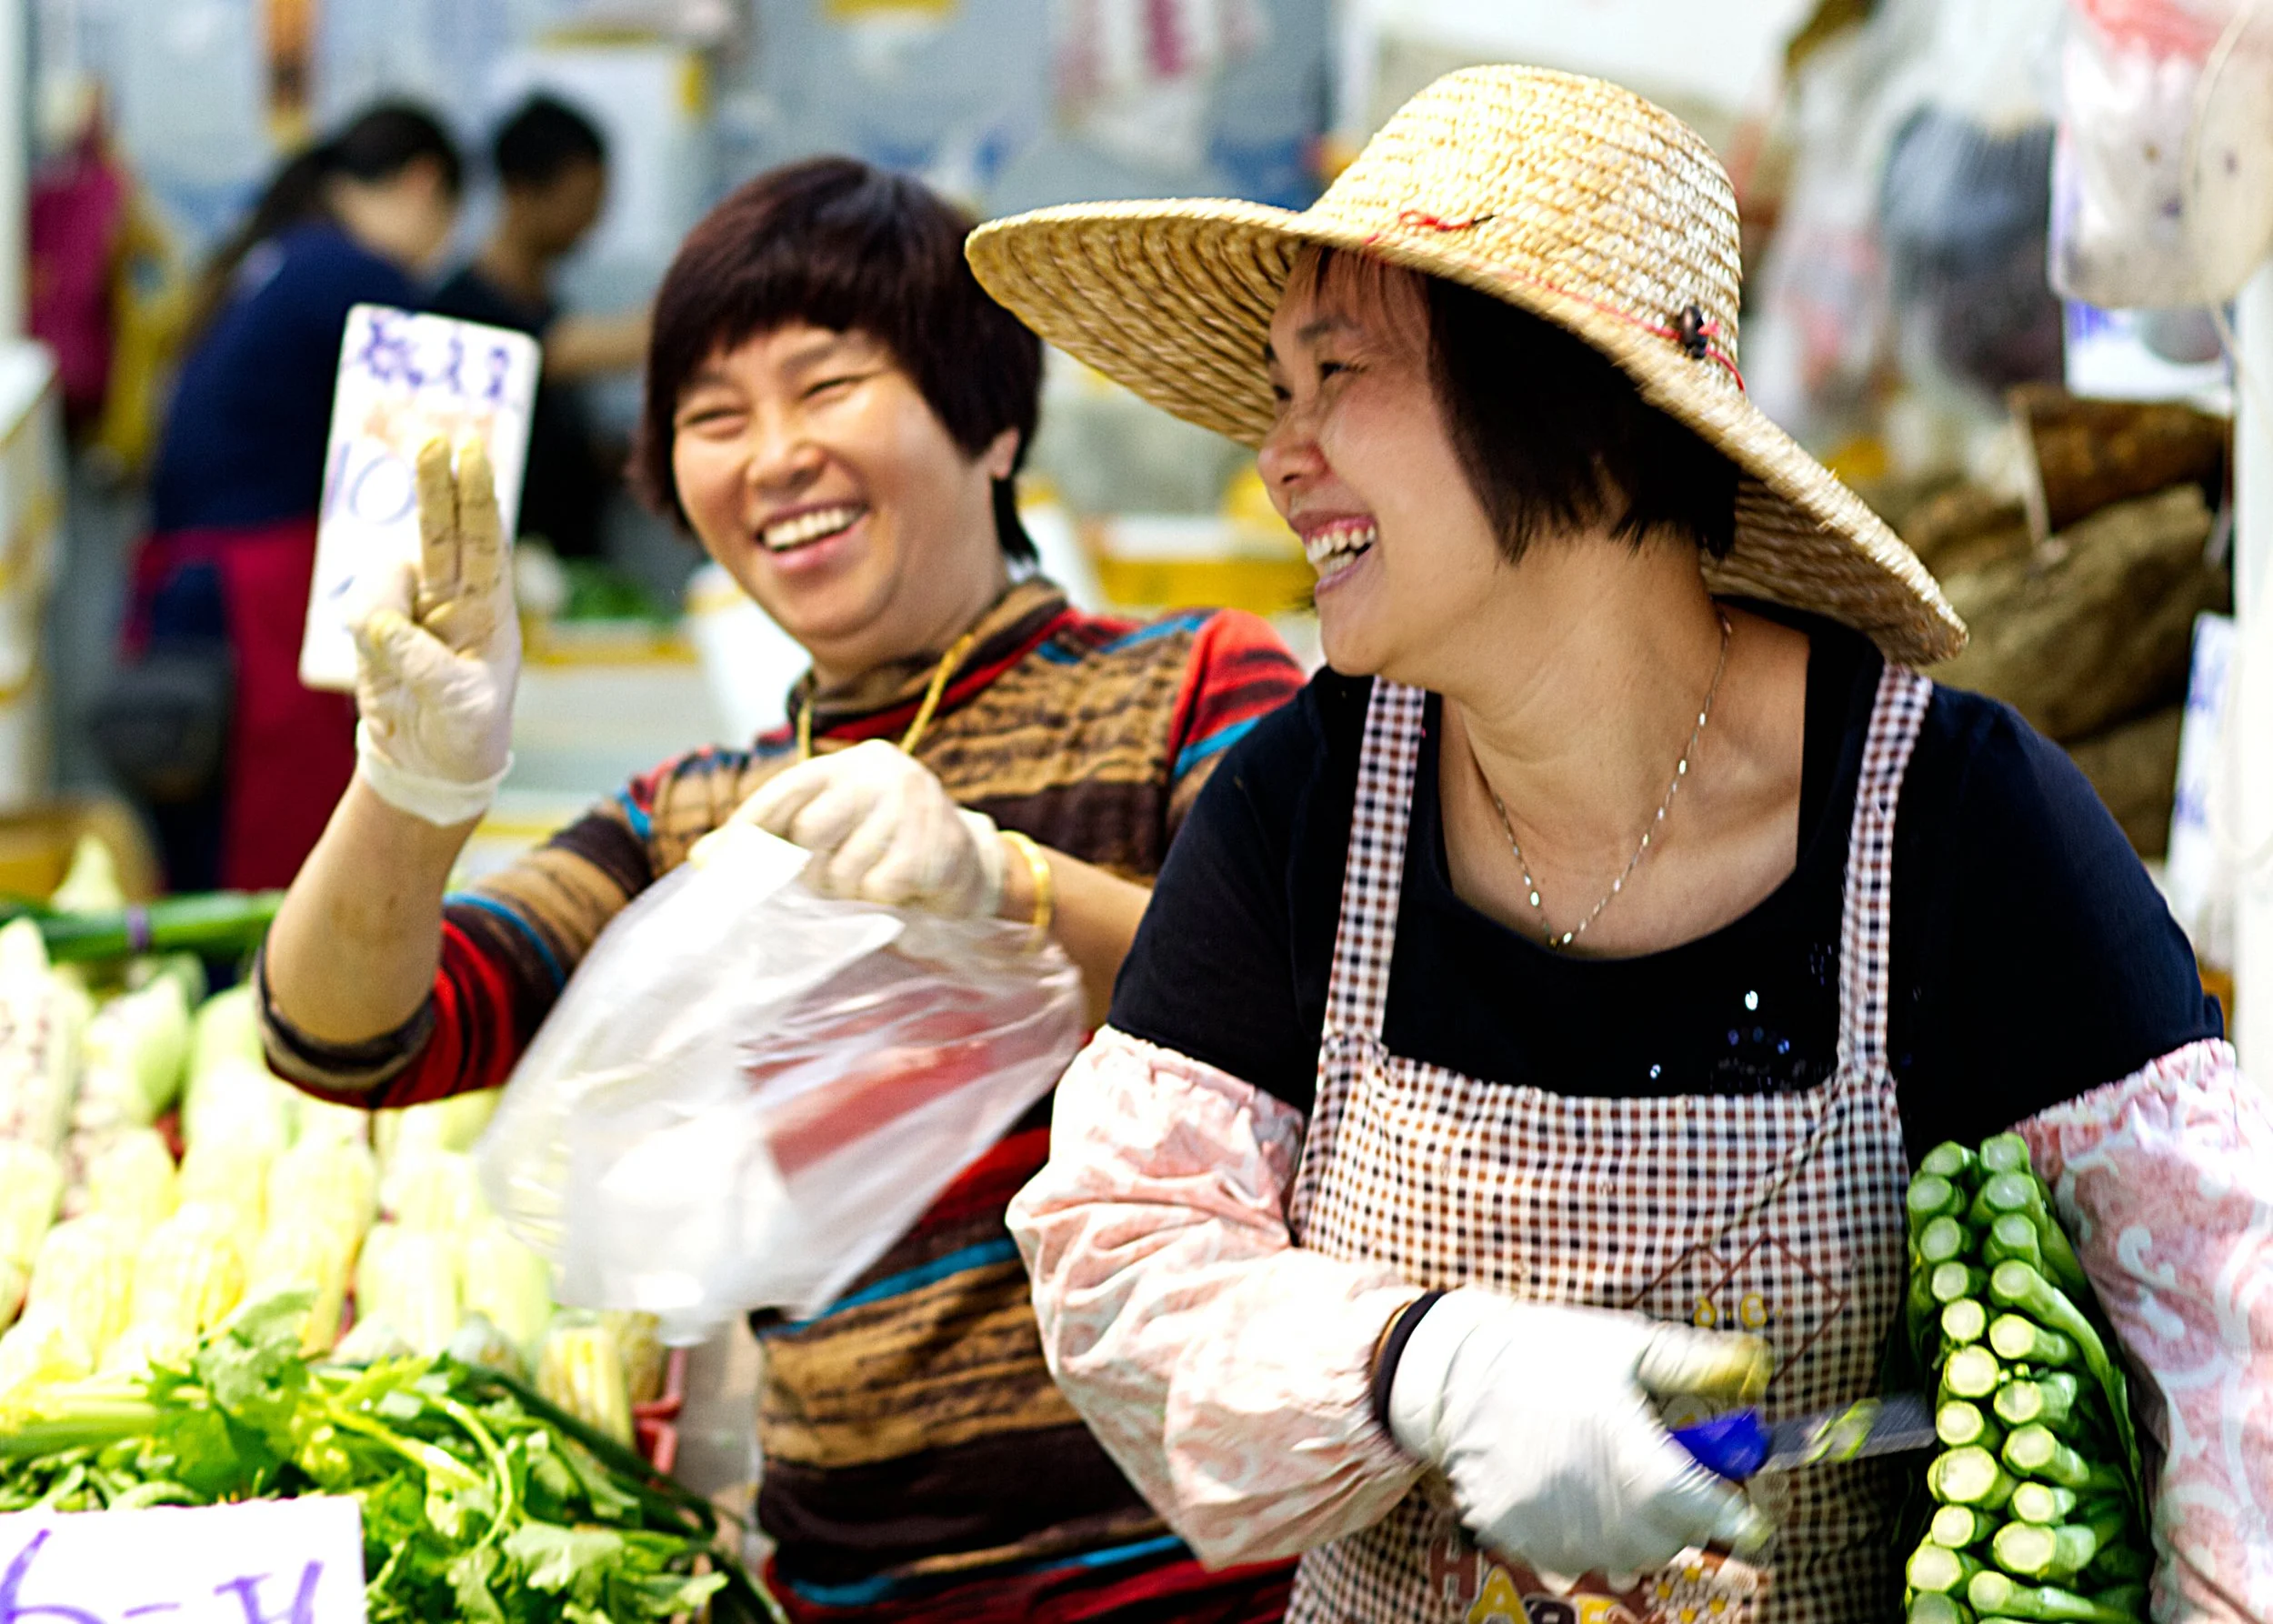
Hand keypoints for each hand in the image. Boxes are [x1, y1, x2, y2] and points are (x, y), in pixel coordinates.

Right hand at [352, 436, 519, 826]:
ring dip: (386, 613)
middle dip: (436, 486)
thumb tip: (383, 625)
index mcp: (491, 608)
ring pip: (387, 576)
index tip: (473, 454)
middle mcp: (453, 596)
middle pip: (441, 528)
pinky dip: (366, 639)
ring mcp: (411, 606)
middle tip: (434, 441)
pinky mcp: (375, 625)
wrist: (429, 764)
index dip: (478, 498)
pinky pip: (358, 613)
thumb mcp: (462, 707)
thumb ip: (426, 666)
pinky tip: (383, 673)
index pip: (485, 542)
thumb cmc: (466, 733)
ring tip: (401, 665)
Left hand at [738, 739, 1003, 915]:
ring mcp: (912, 804)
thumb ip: (777, 838)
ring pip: (843, 868)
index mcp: (851, 763)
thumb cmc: (888, 850)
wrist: (974, 868)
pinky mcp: (933, 844)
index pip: (786, 791)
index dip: (748, 828)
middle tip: (829, 884)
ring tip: (871, 886)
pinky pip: (877, 889)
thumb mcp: (838, 832)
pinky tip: (899, 893)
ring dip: (848, 892)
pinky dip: (880, 902)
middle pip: (810, 831)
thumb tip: (700, 858)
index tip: (716, 863)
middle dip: (810, 871)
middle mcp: (882, 772)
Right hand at [1388, 1287, 1771, 1578]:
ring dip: (1639, 1534)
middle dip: (1685, 1519)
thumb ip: (1698, 1364)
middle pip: (1668, 1541)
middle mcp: (1587, 1493)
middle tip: (1673, 1485)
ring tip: (1622, 1488)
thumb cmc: (1549, 1350)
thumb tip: (1761, 1367)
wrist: (1456, 1369)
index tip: (1748, 1520)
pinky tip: (1577, 1499)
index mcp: (1624, 1443)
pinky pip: (1570, 1559)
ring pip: (1622, 1558)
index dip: (1732, 1518)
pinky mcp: (1513, 1535)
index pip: (1700, 1507)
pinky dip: (1587, 1540)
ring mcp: (1546, 1521)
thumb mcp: (1628, 1344)